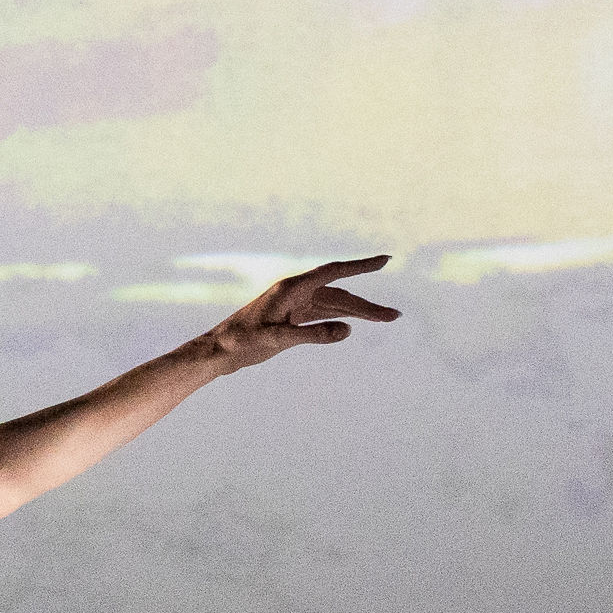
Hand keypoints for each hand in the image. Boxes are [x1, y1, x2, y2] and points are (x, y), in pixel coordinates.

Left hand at [207, 255, 397, 369]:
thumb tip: (348, 331)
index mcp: (291, 288)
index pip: (334, 272)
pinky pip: (323, 314)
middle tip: (395, 316)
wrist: (217, 351)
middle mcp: (296, 292)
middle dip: (368, 305)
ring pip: (334, 305)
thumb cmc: (241, 343)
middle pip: (340, 294)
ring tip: (387, 319)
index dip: (361, 267)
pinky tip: (356, 322)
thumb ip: (312, 335)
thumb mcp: (278, 340)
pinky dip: (341, 317)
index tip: (385, 260)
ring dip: (359, 312)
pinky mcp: (291, 318)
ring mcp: (295, 304)